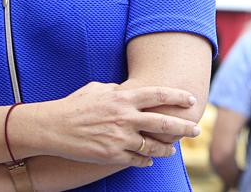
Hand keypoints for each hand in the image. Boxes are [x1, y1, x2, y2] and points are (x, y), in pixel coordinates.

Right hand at [30, 82, 199, 165]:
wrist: (53, 127)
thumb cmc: (75, 105)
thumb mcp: (98, 89)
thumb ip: (118, 91)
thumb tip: (130, 91)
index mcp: (123, 98)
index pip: (158, 95)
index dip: (178, 97)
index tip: (192, 100)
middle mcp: (125, 117)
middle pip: (163, 123)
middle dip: (184, 128)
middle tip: (196, 130)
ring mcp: (120, 138)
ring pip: (153, 146)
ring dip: (166, 149)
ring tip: (173, 150)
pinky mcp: (112, 155)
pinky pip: (137, 160)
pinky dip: (146, 160)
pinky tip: (149, 160)